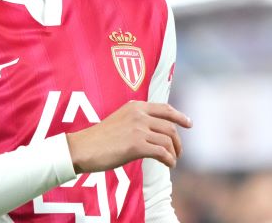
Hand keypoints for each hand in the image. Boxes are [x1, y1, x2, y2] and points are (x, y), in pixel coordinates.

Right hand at [65, 101, 191, 173]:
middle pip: (170, 126)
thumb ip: (136, 120)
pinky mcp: (136, 145)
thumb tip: (154, 131)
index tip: (189, 123)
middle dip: (178, 141)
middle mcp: (138, 115)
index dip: (180, 116)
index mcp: (134, 106)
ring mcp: (138, 129)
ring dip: (174, 153)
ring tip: (172, 161)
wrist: (83, 148)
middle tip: (179, 151)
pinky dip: (169, 160)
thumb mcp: (120, 120)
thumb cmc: (99, 138)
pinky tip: (168, 165)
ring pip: (168, 140)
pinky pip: (162, 152)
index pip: (164, 108)